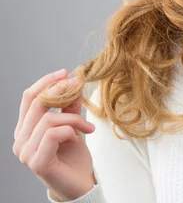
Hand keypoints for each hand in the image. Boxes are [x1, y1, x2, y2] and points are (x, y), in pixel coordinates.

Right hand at [13, 69, 96, 201]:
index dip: (45, 82)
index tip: (65, 73)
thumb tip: (73, 81)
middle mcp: (20, 140)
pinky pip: (53, 134)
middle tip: (78, 86)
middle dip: (59, 91)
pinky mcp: (37, 162)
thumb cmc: (74, 157)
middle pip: (36, 104)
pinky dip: (70, 131)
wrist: (81, 184)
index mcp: (26, 129)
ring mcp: (26, 152)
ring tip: (88, 127)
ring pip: (48, 119)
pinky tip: (79, 138)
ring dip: (73, 119)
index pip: (28, 98)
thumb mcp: (74, 126)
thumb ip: (70, 106)